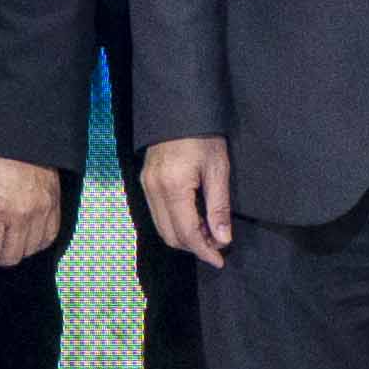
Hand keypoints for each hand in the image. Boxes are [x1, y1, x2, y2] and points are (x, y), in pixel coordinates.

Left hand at [0, 151, 67, 266]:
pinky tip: (23, 234)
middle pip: (9, 257)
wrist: (14, 131)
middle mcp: (20, 215)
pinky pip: (48, 237)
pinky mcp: (53, 204)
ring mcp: (40, 211)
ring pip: (29, 251)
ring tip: (3, 237)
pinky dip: (35, 242)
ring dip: (14, 250)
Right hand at [137, 133, 237, 263]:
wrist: (179, 109)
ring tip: (208, 234)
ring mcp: (145, 186)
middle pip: (170, 235)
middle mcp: (153, 190)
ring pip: (161, 227)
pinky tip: (193, 220)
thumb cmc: (204, 136)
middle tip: (218, 246)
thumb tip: (223, 239)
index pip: (186, 233)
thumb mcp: (218, 169)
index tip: (220, 260)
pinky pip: (157, 214)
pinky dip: (174, 224)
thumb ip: (219, 206)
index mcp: (173, 187)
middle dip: (194, 246)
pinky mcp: (145, 182)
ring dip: (184, 237)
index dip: (204, 251)